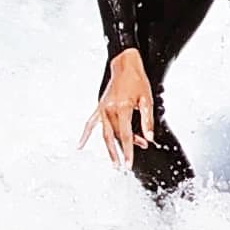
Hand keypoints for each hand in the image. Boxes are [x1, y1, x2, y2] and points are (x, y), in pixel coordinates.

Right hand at [78, 49, 153, 167]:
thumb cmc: (137, 80)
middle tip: (126, 164)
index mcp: (122, 108)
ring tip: (113, 162)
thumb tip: (149, 137)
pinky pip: (90, 123)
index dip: (129, 151)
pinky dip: (85, 135)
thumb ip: (147, 120)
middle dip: (123, 150)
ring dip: (110, 148)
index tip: (129, 164)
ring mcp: (102, 109)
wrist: (125, 65)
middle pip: (116, 136)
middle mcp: (110, 109)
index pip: (126, 135)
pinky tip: (80, 145)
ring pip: (105, 133)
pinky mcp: (99, 107)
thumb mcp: (147, 99)